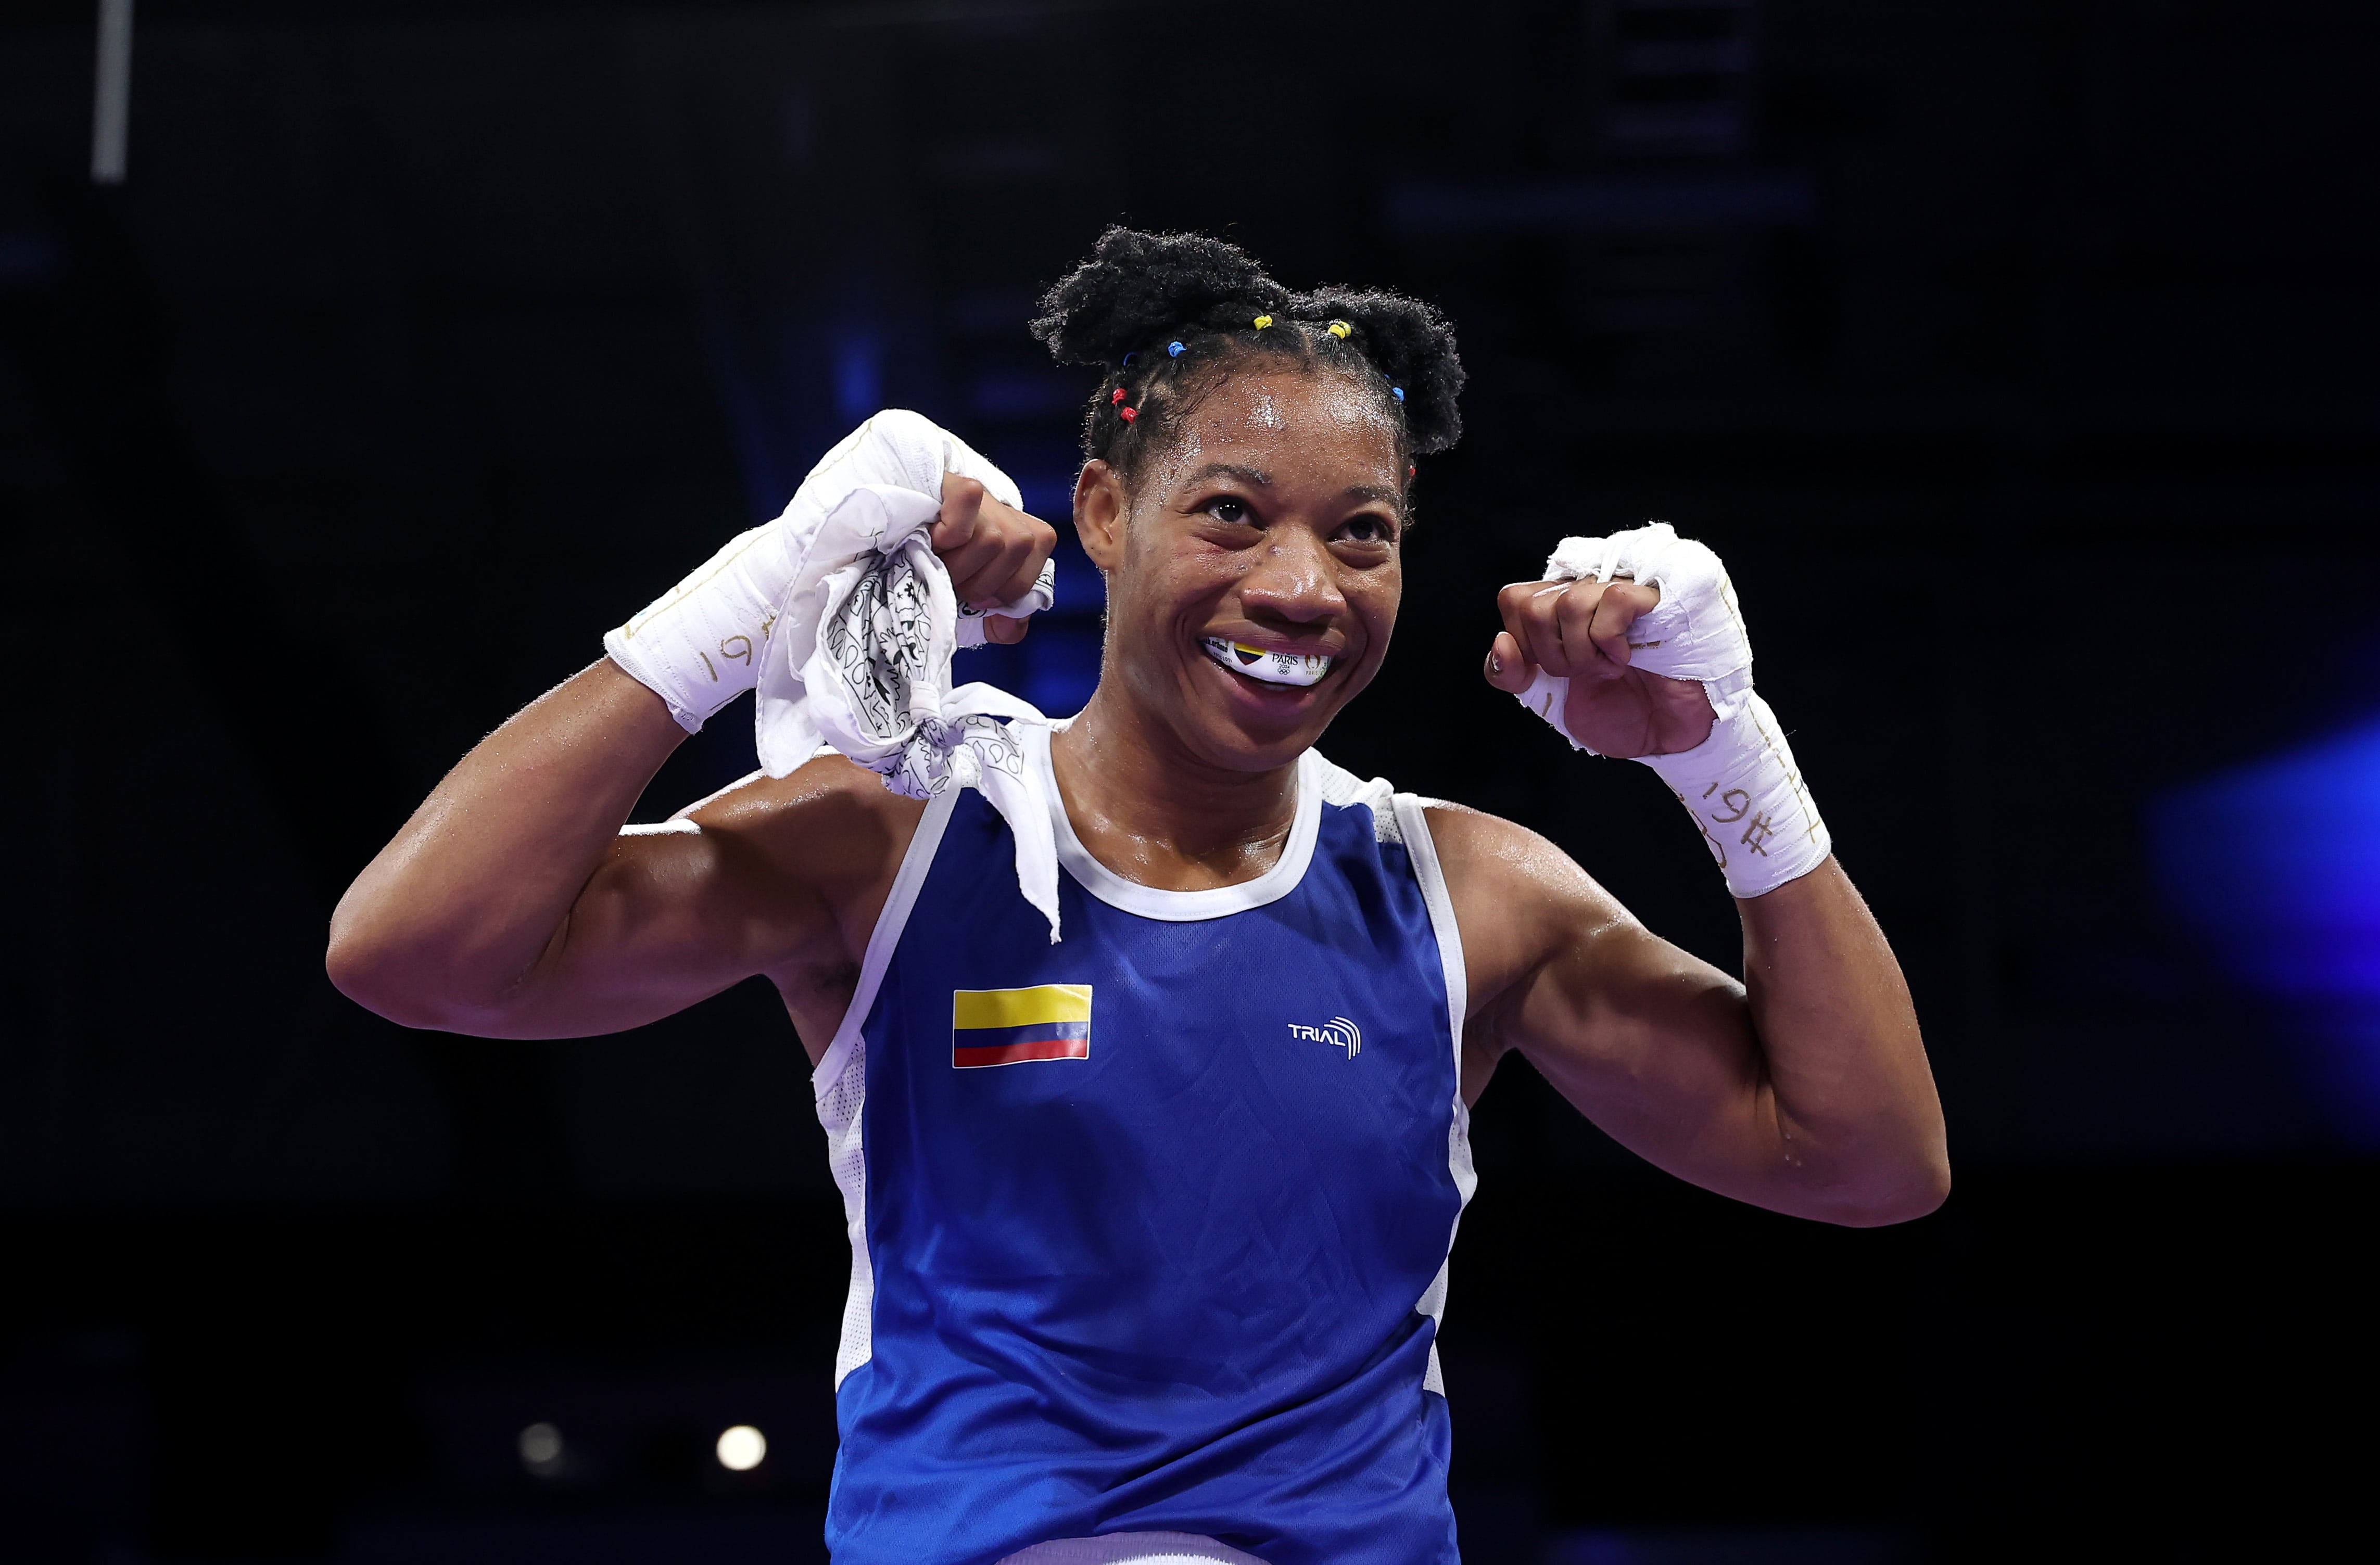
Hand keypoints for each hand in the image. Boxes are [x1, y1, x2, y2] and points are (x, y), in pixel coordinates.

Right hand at [932, 474, 1057, 643]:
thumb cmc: (935, 575)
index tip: (977, 596)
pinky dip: (950, 530)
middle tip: (951, 580)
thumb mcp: (971, 602)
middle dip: (980, 581)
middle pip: (1017, 546)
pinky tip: (933, 536)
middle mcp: (1001, 509)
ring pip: (993, 538)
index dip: (1007, 586)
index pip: (1040, 549)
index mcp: (1016, 532)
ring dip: (958, 565)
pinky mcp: (949, 481)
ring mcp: (976, 494)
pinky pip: (969, 499)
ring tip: (937, 562)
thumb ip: (1001, 622)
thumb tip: (1009, 627)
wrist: (886, 537)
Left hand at [1483, 575, 1715, 756]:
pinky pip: (1613, 599)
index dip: (1524, 645)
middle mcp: (1588, 589)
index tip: (1556, 672)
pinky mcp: (1656, 596)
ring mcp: (1622, 588)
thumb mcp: (1550, 700)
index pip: (1514, 599)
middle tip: (1588, 672)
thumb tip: (1501, 642)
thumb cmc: (1619, 713)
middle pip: (1532, 604)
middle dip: (1553, 656)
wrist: (1668, 738)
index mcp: (1561, 606)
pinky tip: (1627, 657)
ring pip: (1568, 602)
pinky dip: (1611, 641)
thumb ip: (1513, 675)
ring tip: (1610, 667)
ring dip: (1583, 653)